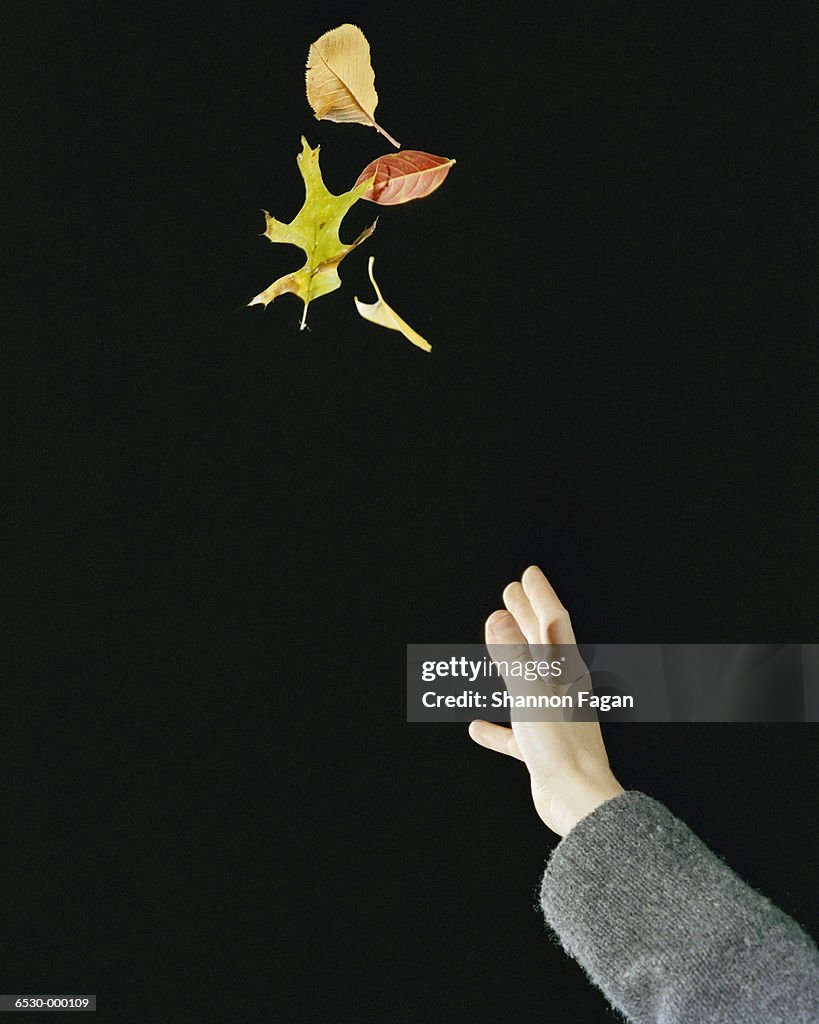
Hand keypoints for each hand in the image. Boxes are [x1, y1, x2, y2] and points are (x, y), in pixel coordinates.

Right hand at [468, 566, 624, 835]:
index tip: (528, 575)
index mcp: (566, 674)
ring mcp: (553, 720)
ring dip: (511, 659)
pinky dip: (498, 728)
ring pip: (528, 681)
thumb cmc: (563, 749)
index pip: (552, 623)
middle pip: (541, 645)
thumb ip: (513, 657)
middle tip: (512, 592)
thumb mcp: (532, 695)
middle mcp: (562, 692)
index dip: (539, 597)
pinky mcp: (542, 751)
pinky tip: (478, 728)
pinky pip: (515, 734)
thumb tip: (497, 618)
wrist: (580, 804)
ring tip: (494, 639)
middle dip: (526, 616)